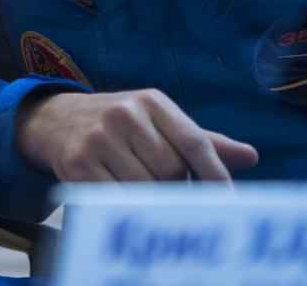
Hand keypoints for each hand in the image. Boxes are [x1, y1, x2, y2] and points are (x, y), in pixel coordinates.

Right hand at [15, 89, 258, 182]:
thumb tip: (251, 157)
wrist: (55, 120)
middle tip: (166, 190)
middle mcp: (125, 114)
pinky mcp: (78, 163)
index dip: (215, 175)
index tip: (228, 203)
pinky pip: (117, 199)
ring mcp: (99, 138)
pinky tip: (122, 197)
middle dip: (176, 188)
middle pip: (172, 171)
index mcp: (151, 100)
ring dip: (150, 199)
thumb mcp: (158, 121)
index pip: (195, 141)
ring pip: (146, 188)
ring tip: (141, 189)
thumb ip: (202, 141)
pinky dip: (126, 205)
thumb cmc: (120, 125)